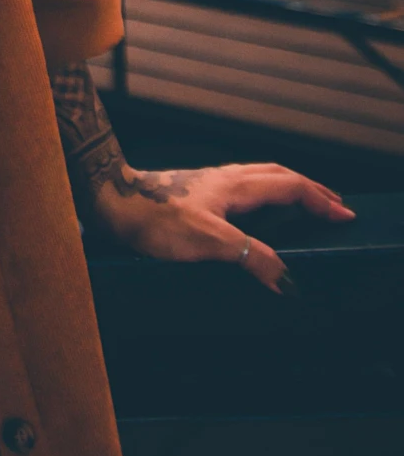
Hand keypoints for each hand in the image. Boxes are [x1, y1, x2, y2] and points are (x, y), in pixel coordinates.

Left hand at [88, 162, 353, 291]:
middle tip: (333, 205)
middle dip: (310, 189)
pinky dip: (264, 197)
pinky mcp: (195, 194)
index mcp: (236, 186)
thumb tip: (288, 279)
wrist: (110, 199)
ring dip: (288, 189)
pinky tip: (256, 213)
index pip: (290, 186)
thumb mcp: (207, 241)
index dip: (320, 199)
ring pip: (260, 179)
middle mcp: (226, 179)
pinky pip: (243, 189)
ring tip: (304, 205)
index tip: (345, 214)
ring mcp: (210, 184)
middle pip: (278, 176)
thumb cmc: (154, 217)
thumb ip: (251, 256)